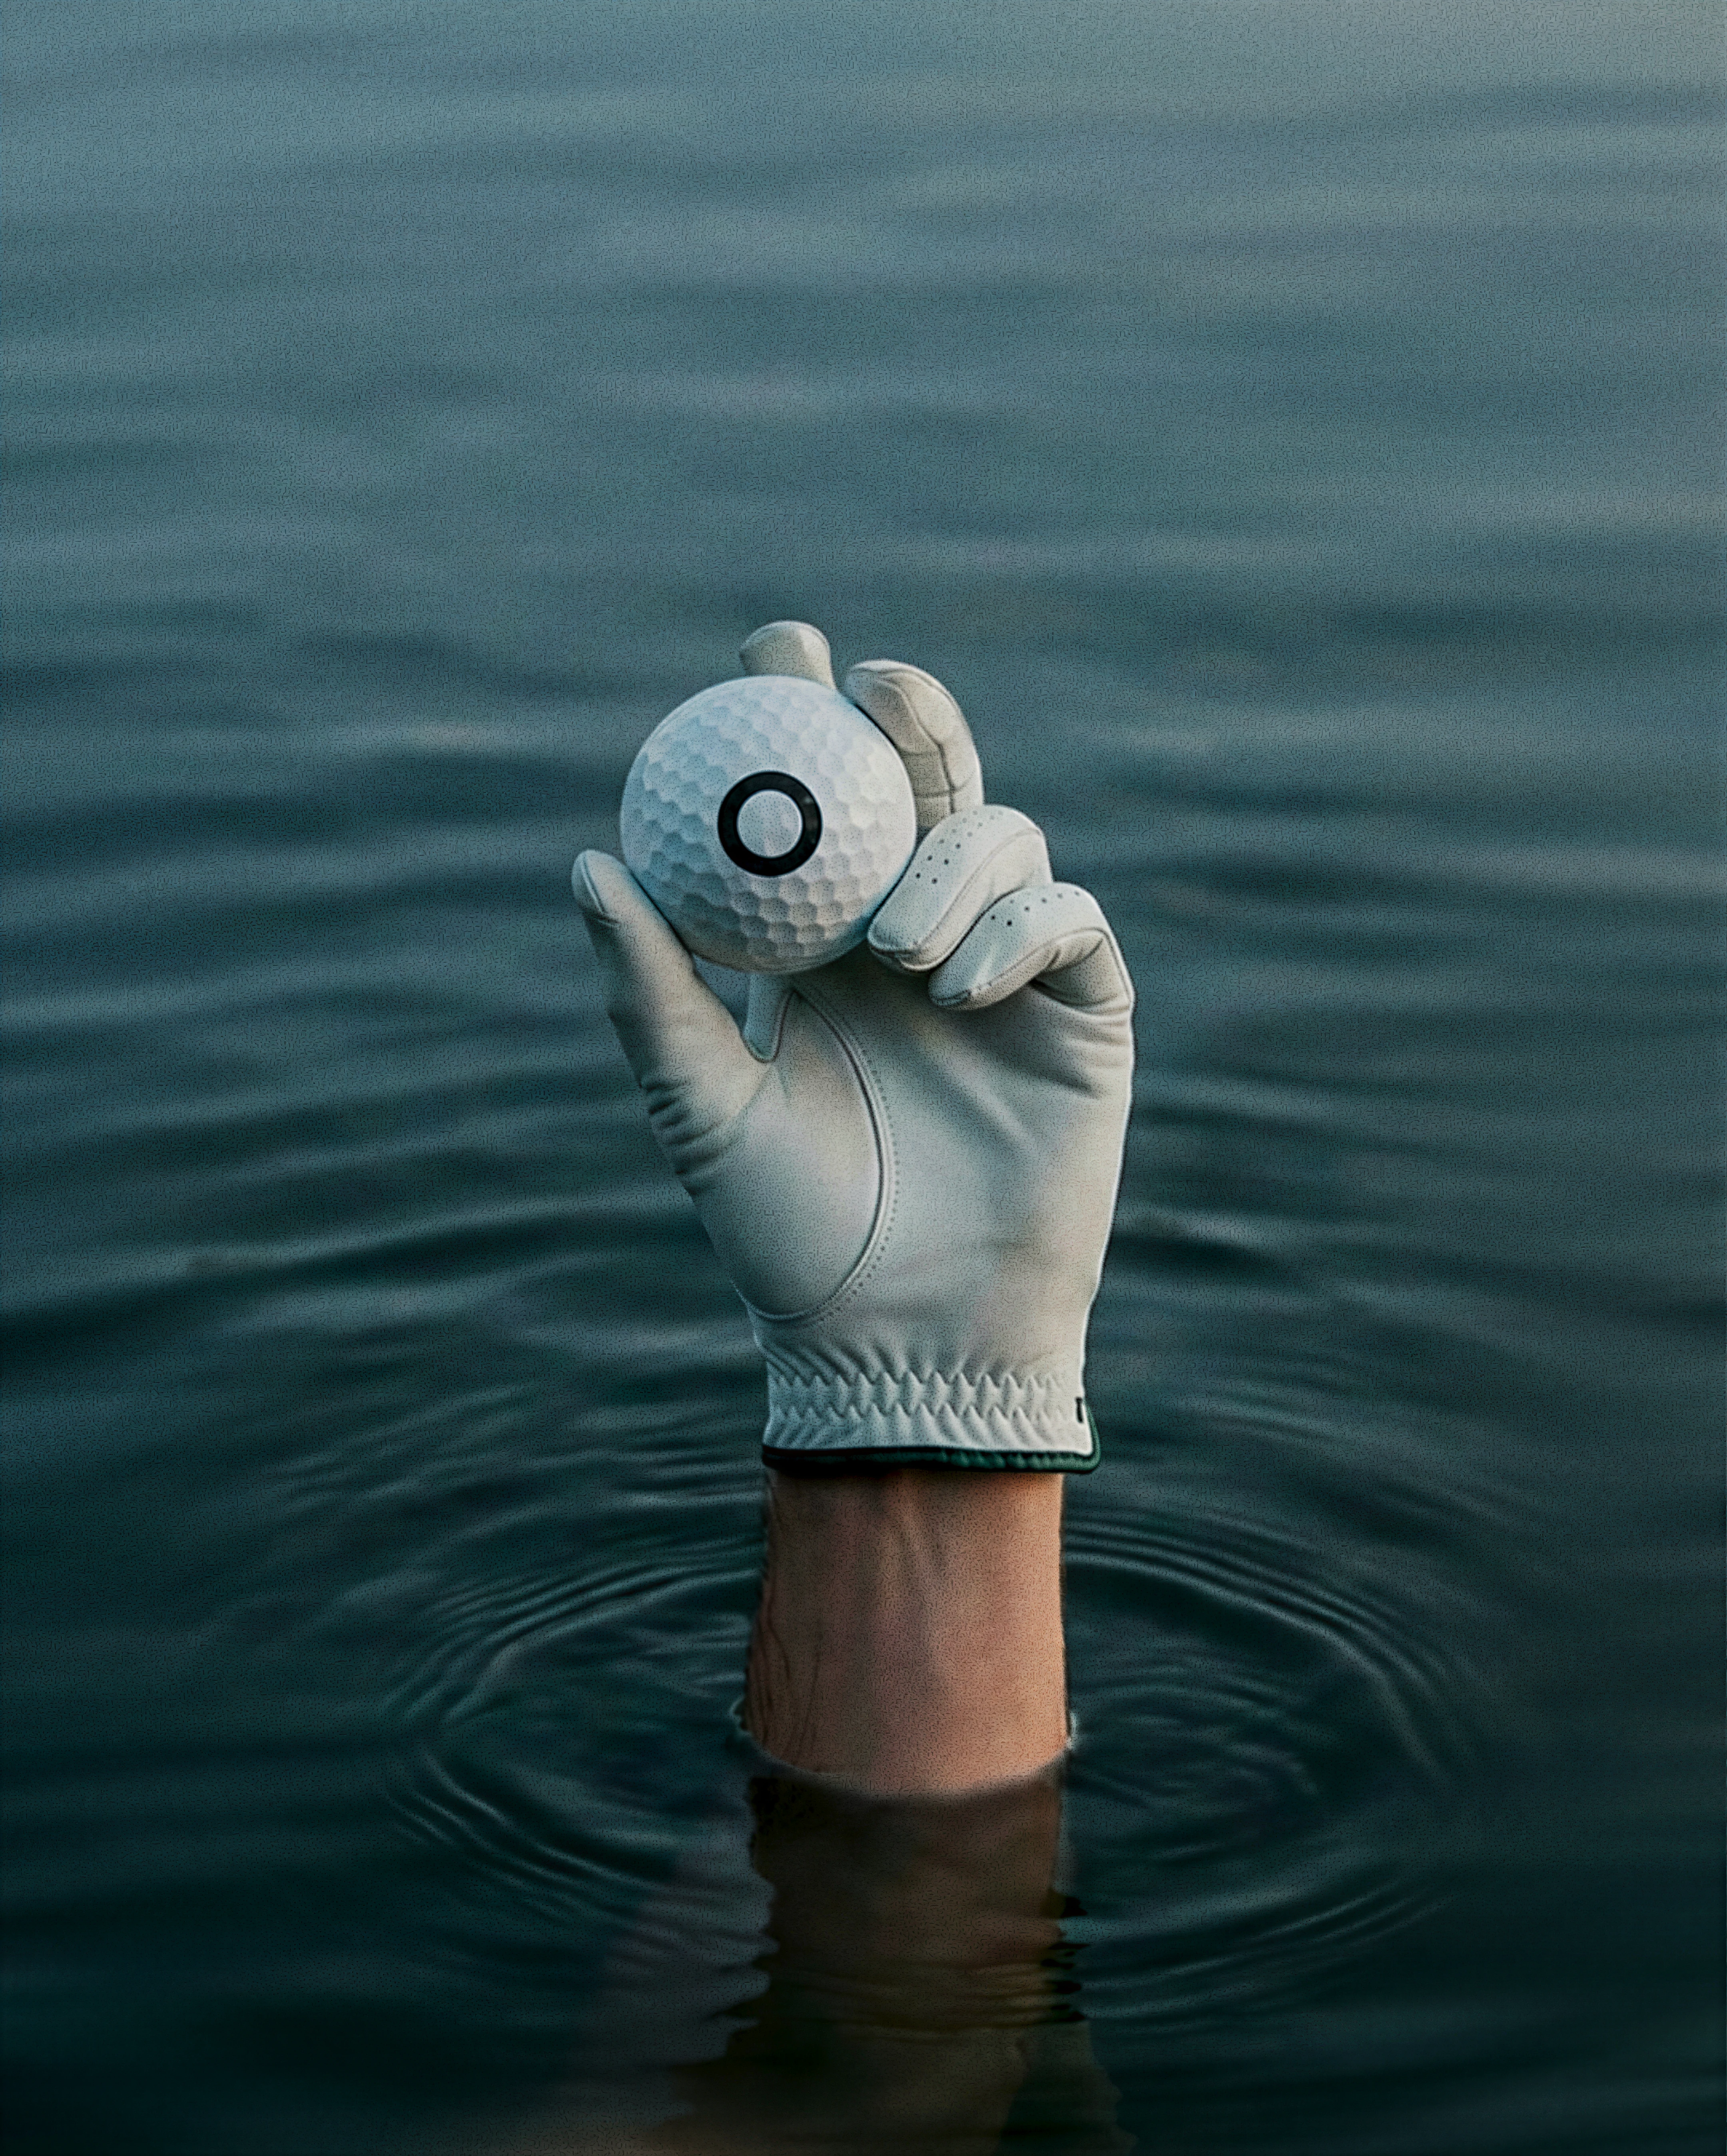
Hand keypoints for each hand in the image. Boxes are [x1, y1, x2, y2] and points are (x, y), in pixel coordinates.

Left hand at [574, 623, 1133, 1468]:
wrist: (902, 1337)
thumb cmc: (789, 1235)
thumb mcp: (702, 1108)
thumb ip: (652, 991)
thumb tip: (588, 863)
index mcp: (824, 947)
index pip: (820, 806)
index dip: (804, 715)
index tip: (773, 650)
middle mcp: (918, 939)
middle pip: (928, 784)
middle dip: (908, 716)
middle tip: (866, 689)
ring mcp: (1008, 970)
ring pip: (1004, 837)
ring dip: (953, 861)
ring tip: (898, 950)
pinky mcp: (1083, 1010)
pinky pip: (1067, 918)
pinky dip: (1020, 925)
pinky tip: (964, 982)